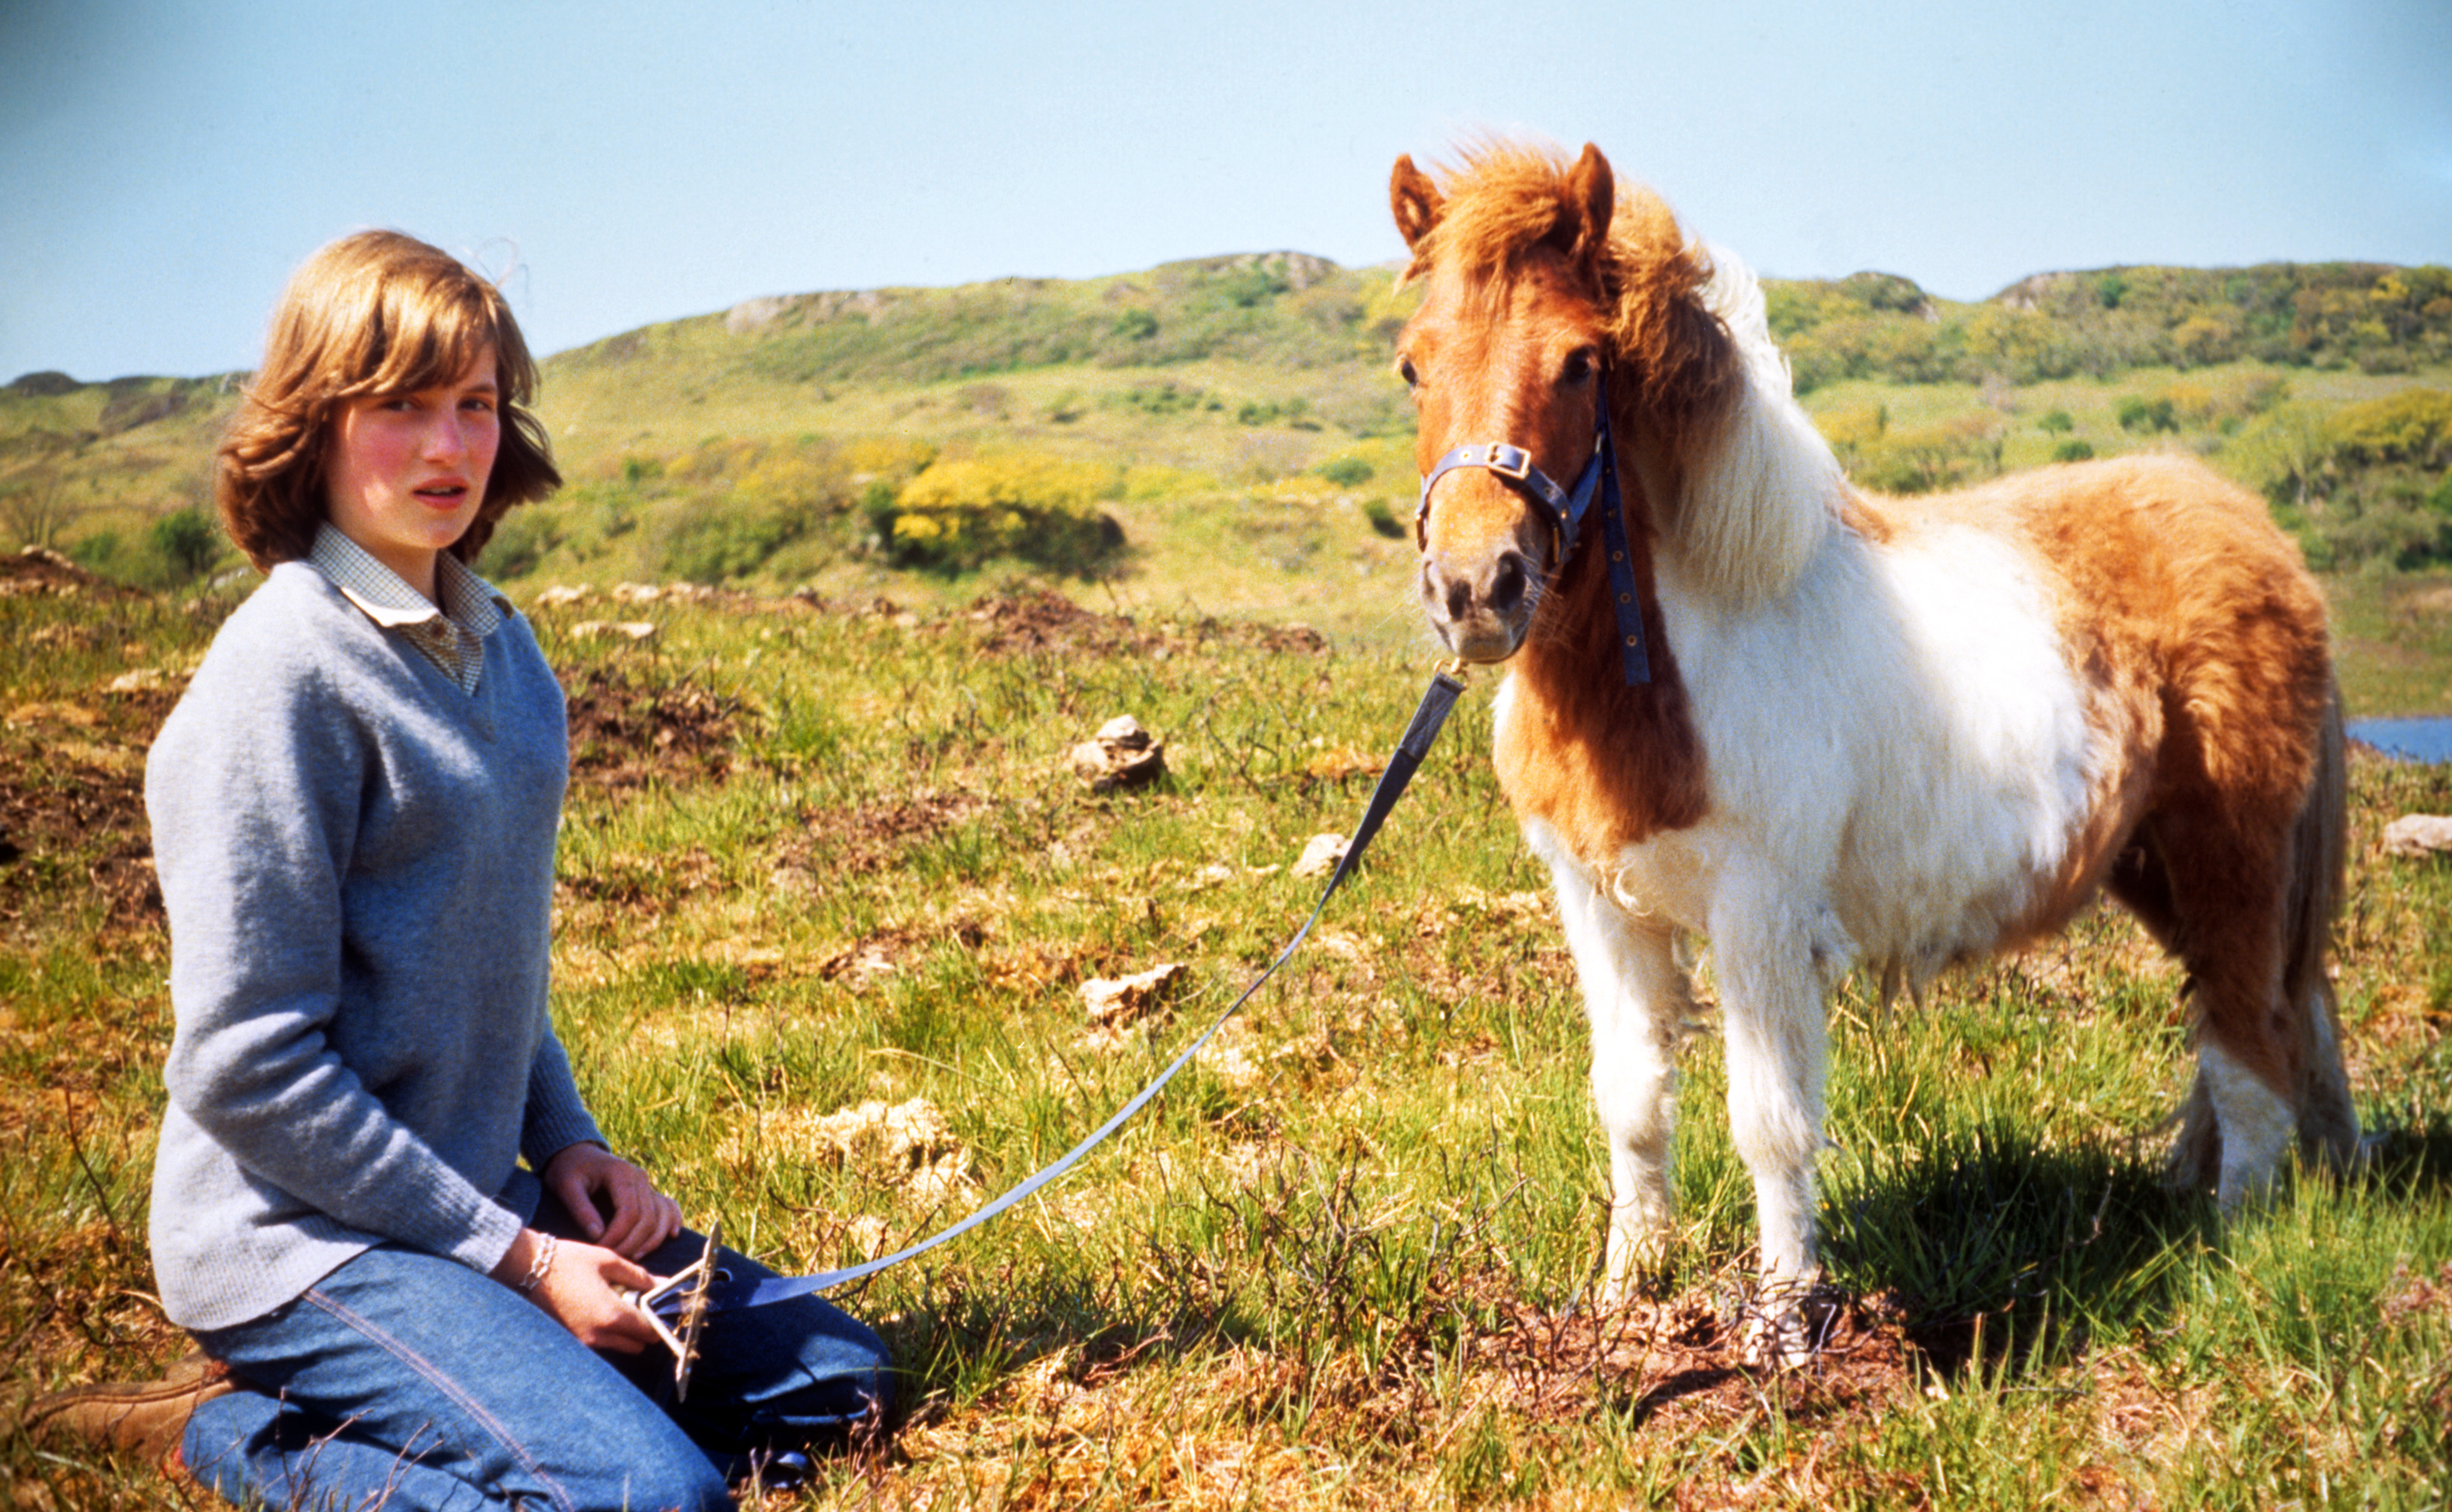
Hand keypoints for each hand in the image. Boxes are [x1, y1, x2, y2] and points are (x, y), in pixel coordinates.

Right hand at [490, 1228, 662, 1353]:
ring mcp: (583, 1341)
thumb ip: (639, 1276)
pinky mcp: (571, 1340)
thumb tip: (662, 1284)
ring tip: (617, 1302)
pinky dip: (607, 1330)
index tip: (660, 1306)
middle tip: (639, 1303)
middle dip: (644, 1328)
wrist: (528, 1268)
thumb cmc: (570, 1261)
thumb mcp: (609, 1261)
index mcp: (612, 1316)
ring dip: (625, 1330)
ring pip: (619, 1345)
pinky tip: (599, 1307)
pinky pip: (600, 1342)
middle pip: (637, 1345)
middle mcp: (598, 1336)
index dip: (659, 1319)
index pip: (649, 1331)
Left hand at [542, 1143, 683, 1259]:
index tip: (599, 1250)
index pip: (629, 1212)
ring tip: (632, 1257)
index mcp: (621, 1173)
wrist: (576, 1154)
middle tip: (612, 1258)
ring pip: (661, 1216)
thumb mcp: (566, 1187)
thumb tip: (598, 1236)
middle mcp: (640, 1177)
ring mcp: (646, 1183)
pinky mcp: (648, 1190)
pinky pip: (668, 1206)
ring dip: (651, 1240)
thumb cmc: (568, 1170)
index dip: (617, 1236)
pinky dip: (672, 1221)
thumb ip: (581, 1210)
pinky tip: (672, 1235)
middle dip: (631, 1243)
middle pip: (647, 1218)